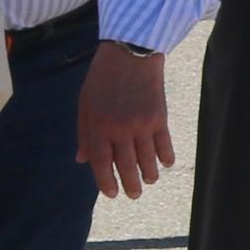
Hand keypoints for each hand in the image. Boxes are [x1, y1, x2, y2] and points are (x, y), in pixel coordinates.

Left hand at [77, 45, 176, 198]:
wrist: (130, 54)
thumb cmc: (103, 78)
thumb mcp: (85, 104)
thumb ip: (85, 133)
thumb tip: (83, 159)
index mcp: (98, 126)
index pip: (102, 163)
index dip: (106, 182)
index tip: (112, 193)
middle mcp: (119, 129)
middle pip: (127, 165)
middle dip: (131, 184)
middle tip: (134, 195)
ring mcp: (141, 124)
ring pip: (147, 159)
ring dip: (149, 174)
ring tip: (150, 181)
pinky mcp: (159, 117)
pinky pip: (164, 144)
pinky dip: (166, 156)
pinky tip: (165, 163)